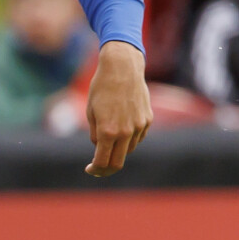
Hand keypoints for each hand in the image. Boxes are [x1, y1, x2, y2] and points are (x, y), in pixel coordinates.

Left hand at [84, 41, 151, 176]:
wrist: (122, 69)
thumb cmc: (101, 89)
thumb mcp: (90, 112)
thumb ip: (95, 134)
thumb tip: (99, 148)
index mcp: (107, 131)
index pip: (102, 162)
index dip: (95, 170)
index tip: (90, 169)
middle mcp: (125, 132)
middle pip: (118, 162)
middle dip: (107, 169)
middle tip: (99, 168)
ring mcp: (139, 126)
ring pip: (129, 149)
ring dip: (118, 151)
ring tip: (108, 142)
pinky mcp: (148, 119)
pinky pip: (138, 137)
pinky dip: (129, 139)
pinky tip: (121, 128)